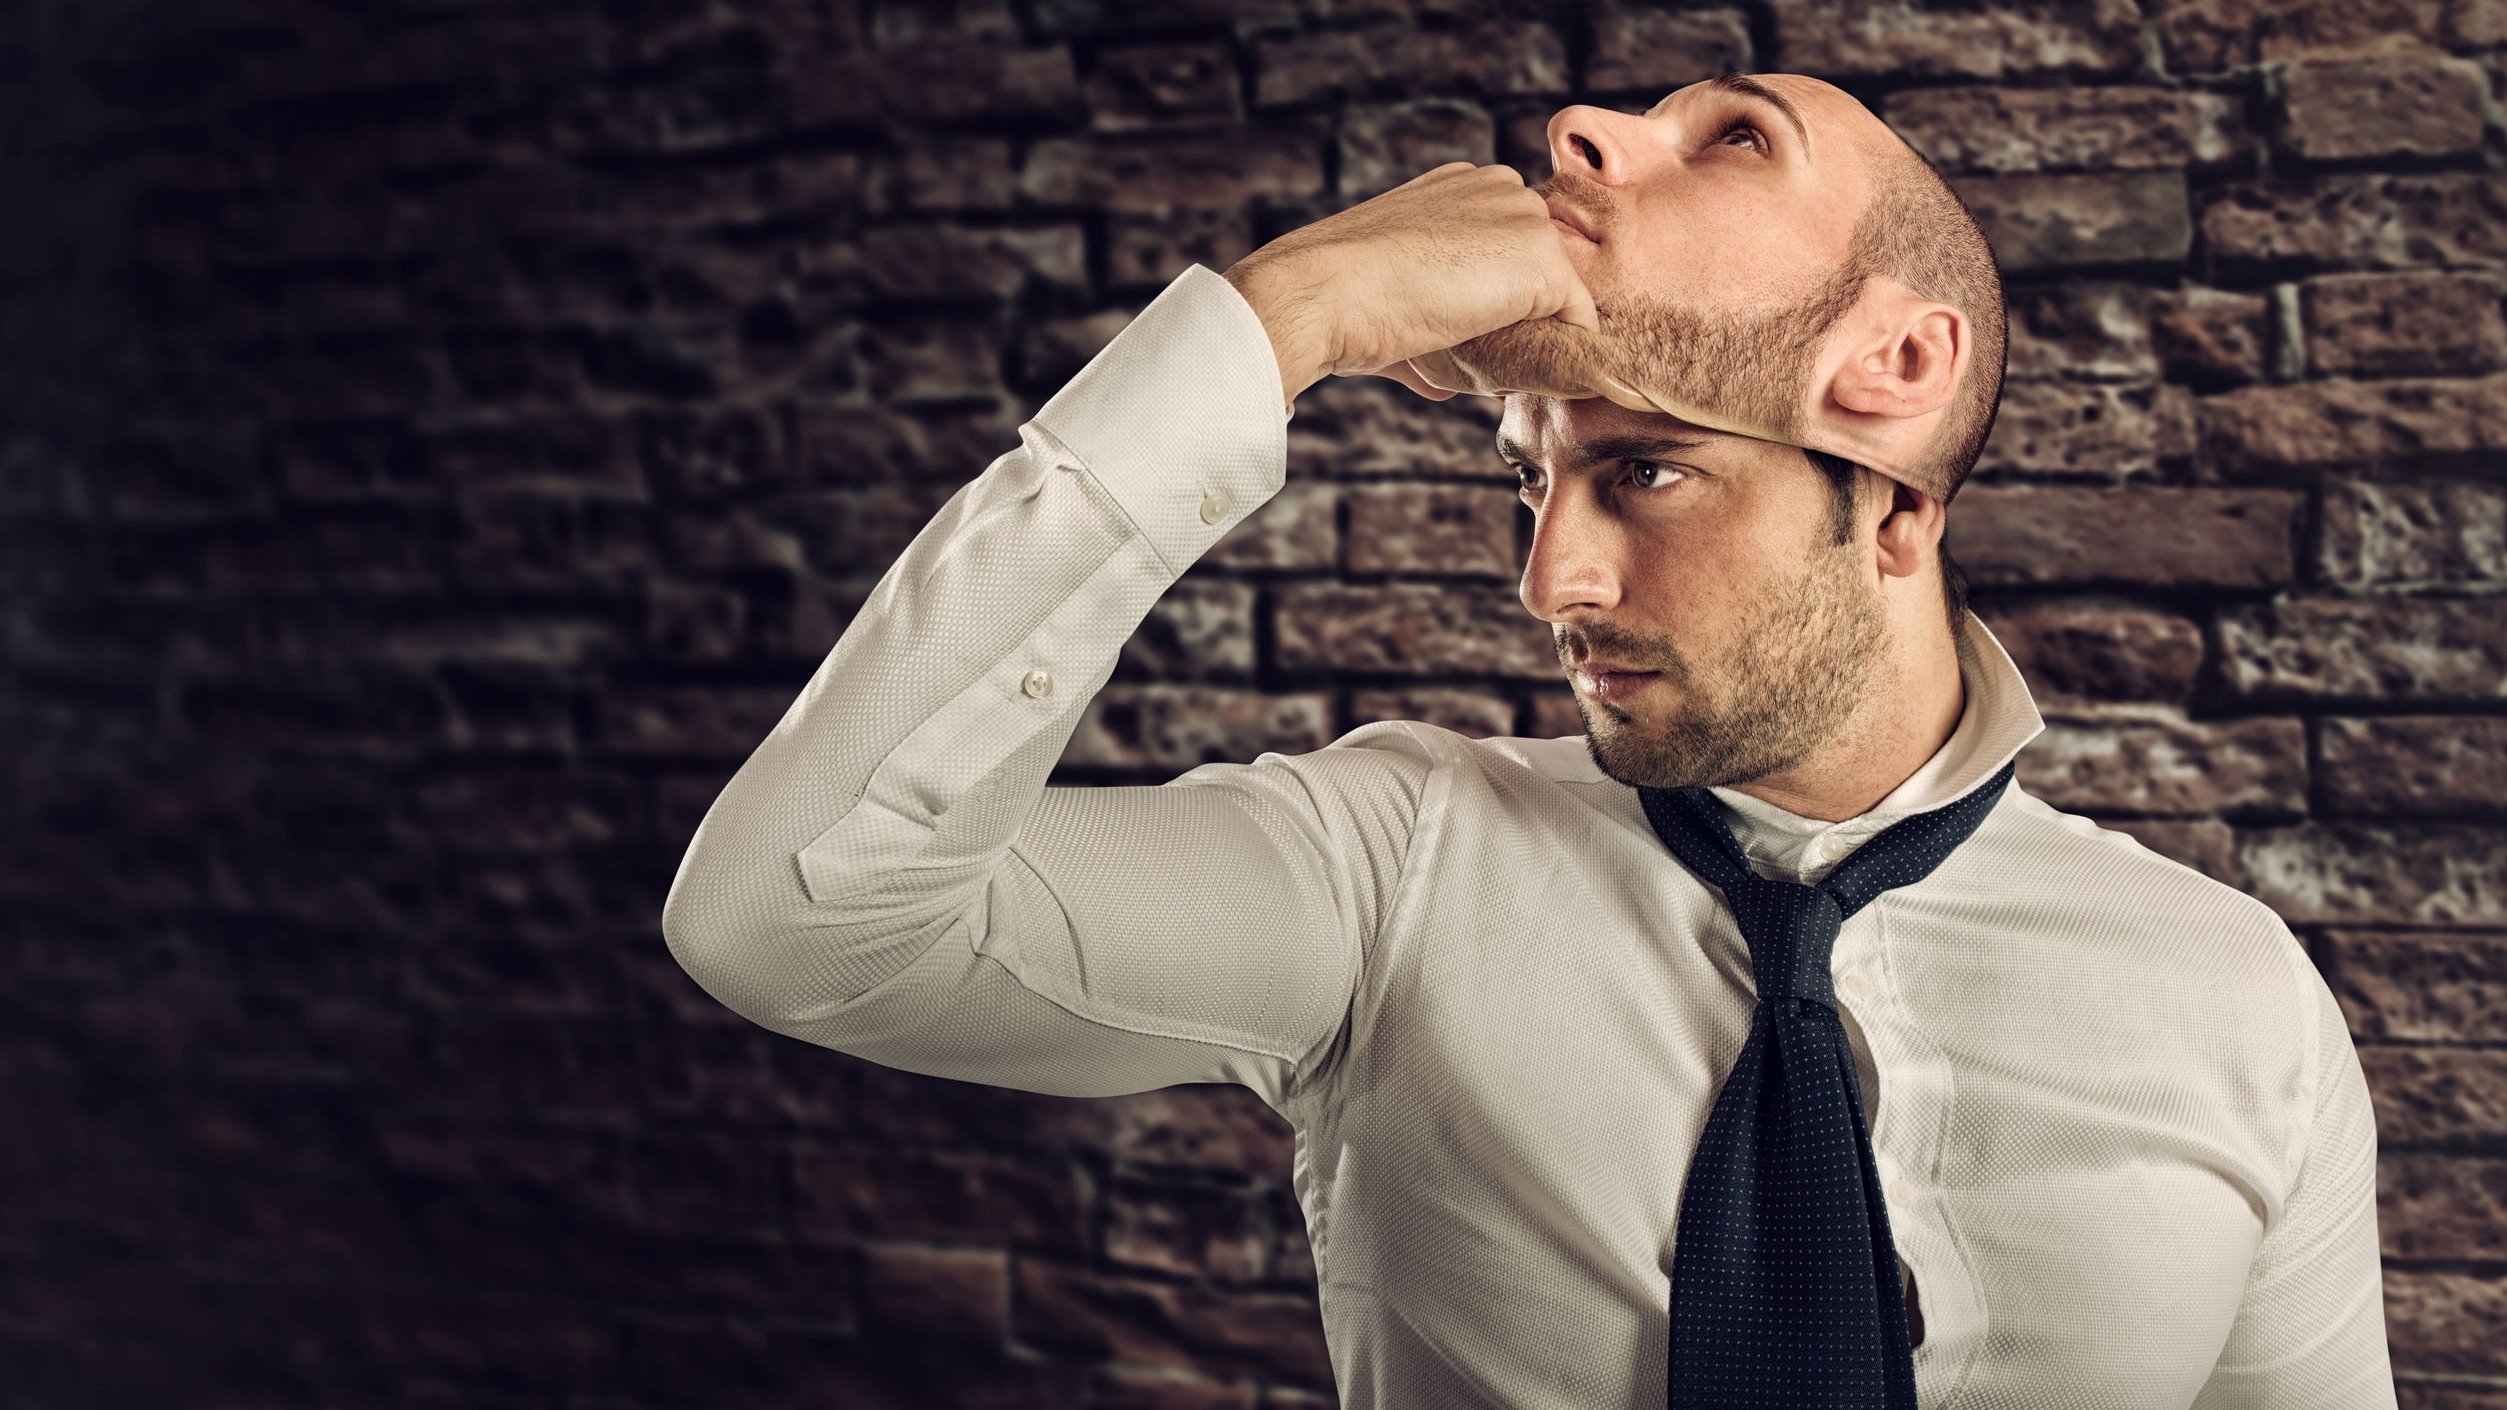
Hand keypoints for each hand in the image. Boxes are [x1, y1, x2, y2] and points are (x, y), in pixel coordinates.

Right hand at [1221, 162, 1598, 409]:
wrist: (1322, 293)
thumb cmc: (1340, 300)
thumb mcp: (1390, 295)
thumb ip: (1430, 325)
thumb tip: (1441, 386)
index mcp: (1461, 186)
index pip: (1508, 246)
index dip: (1496, 296)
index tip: (1470, 333)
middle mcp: (1499, 187)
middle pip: (1541, 267)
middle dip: (1523, 314)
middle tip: (1483, 358)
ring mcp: (1525, 221)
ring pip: (1558, 295)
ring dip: (1535, 334)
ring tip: (1489, 366)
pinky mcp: (1543, 263)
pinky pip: (1576, 321)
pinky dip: (1556, 353)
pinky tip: (1514, 371)